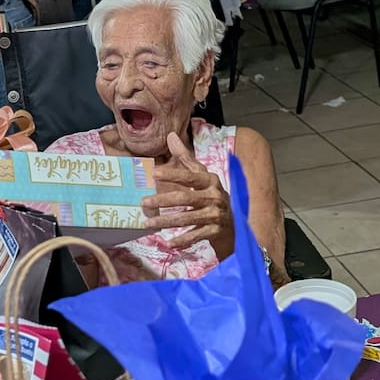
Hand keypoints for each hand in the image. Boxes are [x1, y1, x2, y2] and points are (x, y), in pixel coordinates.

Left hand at [141, 132, 232, 253]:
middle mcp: (214, 197)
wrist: (235, 220)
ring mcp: (215, 215)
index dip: (173, 174)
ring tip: (148, 224)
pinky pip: (196, 235)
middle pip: (185, 198)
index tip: (154, 173)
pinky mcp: (215, 231)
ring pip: (187, 218)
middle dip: (163, 201)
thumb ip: (185, 158)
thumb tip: (170, 136)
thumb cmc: (211, 194)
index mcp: (210, 181)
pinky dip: (182, 240)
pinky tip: (168, 243)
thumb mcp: (201, 175)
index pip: (189, 176)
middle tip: (143, 202)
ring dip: (166, 222)